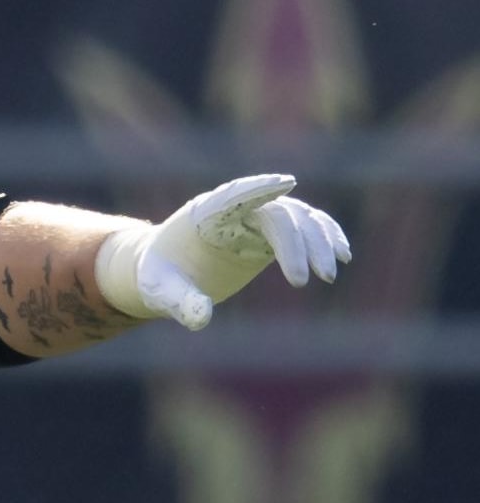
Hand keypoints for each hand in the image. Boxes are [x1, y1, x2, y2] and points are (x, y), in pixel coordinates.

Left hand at [93, 174, 352, 329]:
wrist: (165, 269)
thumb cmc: (157, 276)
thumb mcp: (158, 290)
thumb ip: (178, 301)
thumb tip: (201, 318)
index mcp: (204, 214)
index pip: (234, 196)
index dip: (259, 188)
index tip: (286, 183)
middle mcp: (236, 209)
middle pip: (276, 213)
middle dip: (296, 242)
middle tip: (307, 281)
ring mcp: (257, 217)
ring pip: (298, 217)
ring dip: (319, 241)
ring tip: (329, 276)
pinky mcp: (271, 231)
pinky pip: (306, 227)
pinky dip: (325, 237)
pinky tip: (343, 256)